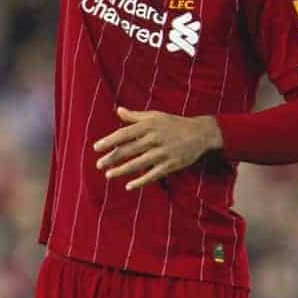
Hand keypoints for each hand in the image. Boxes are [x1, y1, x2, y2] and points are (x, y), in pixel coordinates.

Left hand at [93, 107, 222, 189]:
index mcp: (149, 125)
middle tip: (99, 164)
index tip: (96, 148)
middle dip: (112, 158)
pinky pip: (153, 175)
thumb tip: (118, 110)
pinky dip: (141, 181)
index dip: (109, 141)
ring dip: (122, 170)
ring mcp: (163, 153)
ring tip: (108, 175)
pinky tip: (129, 186)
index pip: (124, 134)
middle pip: (129, 150)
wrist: (200, 133)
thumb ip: (136, 116)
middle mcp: (154, 139)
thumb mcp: (156, 116)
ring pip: (138, 164)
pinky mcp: (171, 165)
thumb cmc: (175, 123)